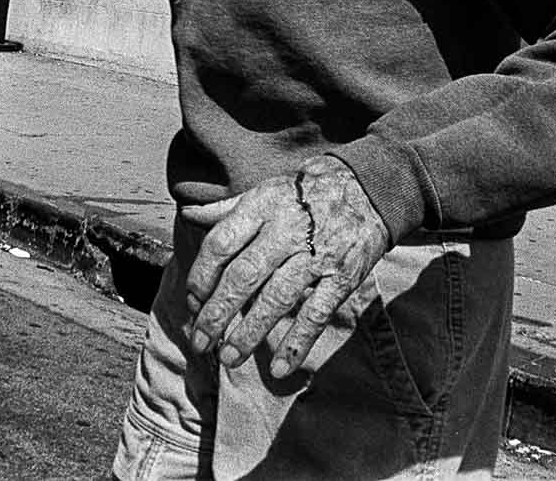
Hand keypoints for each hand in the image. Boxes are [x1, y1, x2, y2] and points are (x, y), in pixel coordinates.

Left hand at [181, 154, 391, 378]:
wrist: (368, 186)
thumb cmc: (305, 193)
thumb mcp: (265, 191)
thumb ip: (227, 209)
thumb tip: (188, 215)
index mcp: (262, 206)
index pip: (221, 244)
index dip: (201, 277)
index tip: (192, 303)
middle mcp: (286, 229)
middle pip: (244, 276)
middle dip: (217, 313)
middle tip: (199, 342)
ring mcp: (316, 254)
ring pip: (277, 298)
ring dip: (250, 332)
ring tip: (229, 358)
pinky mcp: (342, 276)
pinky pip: (317, 313)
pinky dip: (298, 343)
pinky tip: (280, 368)